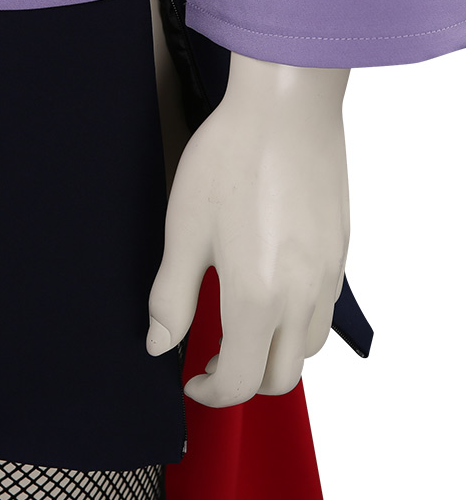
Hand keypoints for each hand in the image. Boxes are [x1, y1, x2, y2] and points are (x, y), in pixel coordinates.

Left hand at [145, 52, 349, 405]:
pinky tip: (268, 285)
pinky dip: (297, 320)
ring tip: (237, 322)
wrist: (285, 107)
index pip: (242, 380)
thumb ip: (171, 296)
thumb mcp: (184, 230)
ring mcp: (330, 274)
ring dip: (275, 352)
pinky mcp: (341, 250)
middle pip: (285, 376)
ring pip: (310, 346)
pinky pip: (324, 308)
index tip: (189, 380)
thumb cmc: (229, 160)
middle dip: (245, 381)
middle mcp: (305, 297)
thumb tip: (159, 344)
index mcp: (260, 298)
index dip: (212, 393)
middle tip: (209, 357)